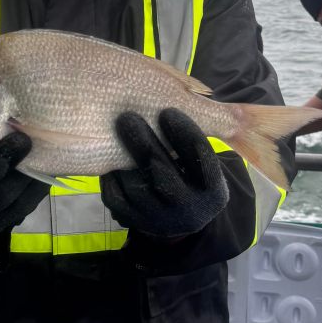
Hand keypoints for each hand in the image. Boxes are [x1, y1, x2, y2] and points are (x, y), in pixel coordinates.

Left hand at [100, 109, 228, 237]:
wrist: (177, 218)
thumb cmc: (191, 175)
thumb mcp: (205, 163)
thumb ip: (205, 139)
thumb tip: (198, 99)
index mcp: (213, 193)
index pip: (199, 158)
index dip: (184, 131)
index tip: (168, 109)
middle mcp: (189, 212)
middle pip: (162, 173)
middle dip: (144, 142)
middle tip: (128, 116)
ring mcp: (160, 221)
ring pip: (136, 186)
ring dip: (123, 157)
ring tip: (118, 131)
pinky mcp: (135, 223)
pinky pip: (116, 198)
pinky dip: (111, 176)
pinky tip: (109, 156)